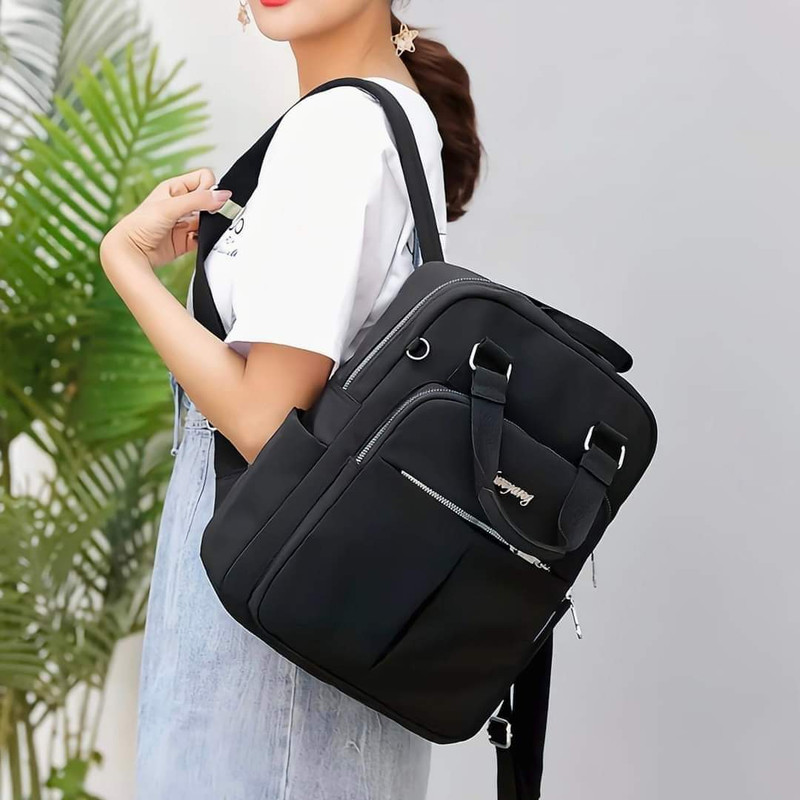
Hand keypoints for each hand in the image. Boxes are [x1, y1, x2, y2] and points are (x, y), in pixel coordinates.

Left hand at [100, 168, 231, 269]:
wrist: (131, 252)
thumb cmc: (139, 226)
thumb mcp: (170, 207)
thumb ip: (198, 200)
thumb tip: (223, 195)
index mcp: (175, 188)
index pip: (204, 178)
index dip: (209, 188)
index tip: (207, 201)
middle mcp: (181, 204)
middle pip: (209, 200)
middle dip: (212, 209)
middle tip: (208, 217)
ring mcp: (185, 223)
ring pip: (209, 220)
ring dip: (209, 226)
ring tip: (200, 230)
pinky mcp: (187, 240)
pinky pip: (205, 238)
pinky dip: (206, 240)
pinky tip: (198, 241)